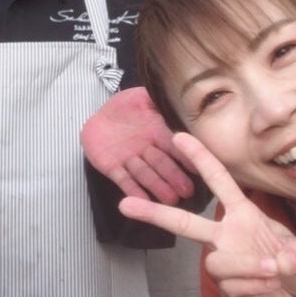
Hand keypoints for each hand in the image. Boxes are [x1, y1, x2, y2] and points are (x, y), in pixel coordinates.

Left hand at [80, 87, 194, 202]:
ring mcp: (130, 159)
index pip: (172, 145)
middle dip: (174, 177)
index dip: (184, 156)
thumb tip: (176, 95)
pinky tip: (142, 201)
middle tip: (187, 191)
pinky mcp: (112, 168)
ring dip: (157, 186)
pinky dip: (133, 191)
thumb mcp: (140, 97)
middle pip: (161, 164)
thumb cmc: (122, 107)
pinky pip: (123, 180)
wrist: (97, 118)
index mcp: (156, 131)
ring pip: (145, 174)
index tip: (198, 168)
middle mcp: (146, 148)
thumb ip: (156, 98)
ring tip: (170, 200)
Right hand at [118, 133, 295, 296]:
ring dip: (248, 266)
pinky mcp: (224, 286)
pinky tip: (268, 286)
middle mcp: (226, 234)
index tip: (179, 136)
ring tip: (273, 271)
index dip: (200, 158)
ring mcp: (223, 260)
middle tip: (126, 204)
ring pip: (216, 260)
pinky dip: (256, 286)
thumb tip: (278, 260)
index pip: (219, 181)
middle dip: (156, 213)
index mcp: (243, 214)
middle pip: (186, 222)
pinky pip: (231, 284)